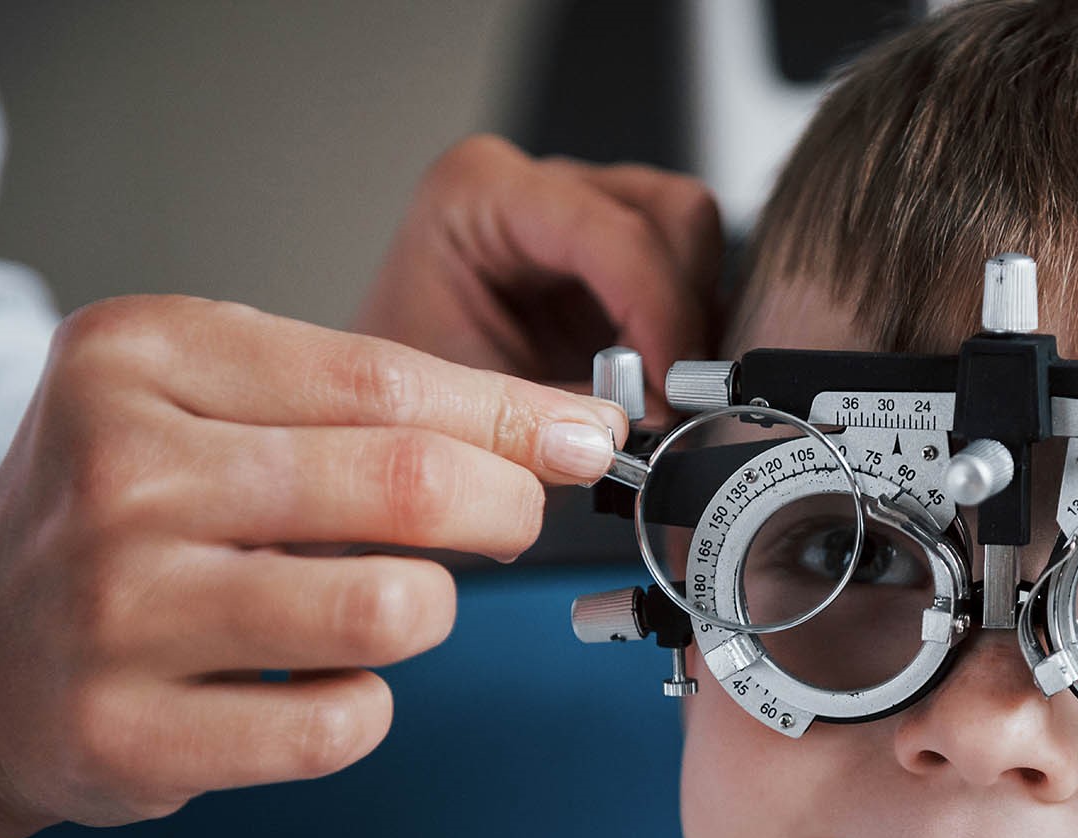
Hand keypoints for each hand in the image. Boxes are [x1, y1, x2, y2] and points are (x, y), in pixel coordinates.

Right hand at [0, 295, 629, 837]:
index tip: (582, 440)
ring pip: (391, 608)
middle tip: (510, 520)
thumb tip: (563, 427)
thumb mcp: (215, 404)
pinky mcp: (127, 731)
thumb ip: (374, 402)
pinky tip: (322, 680)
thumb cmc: (126, 514)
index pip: (385, 379)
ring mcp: (117, 607)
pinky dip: (365, 706)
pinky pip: (341, 725)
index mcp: (143, 359)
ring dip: (430, 610)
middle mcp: (120, 473)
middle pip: (407, 483)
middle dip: (505, 507)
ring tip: (391, 600)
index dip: (514, 418)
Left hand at [352, 134, 723, 400]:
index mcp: (481, 193)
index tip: (676, 387)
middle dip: (685, 310)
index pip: (613, 233)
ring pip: (693, 237)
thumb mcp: (470, 406)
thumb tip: (657, 412)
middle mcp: (538, 186)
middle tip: (673, 394)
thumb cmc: (401, 398)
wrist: (384, 410)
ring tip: (660, 392)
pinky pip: (687, 273)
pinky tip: (659, 379)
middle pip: (673, 214)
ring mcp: (582, 211)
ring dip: (692, 321)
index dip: (661, 312)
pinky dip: (688, 329)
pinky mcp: (613, 252)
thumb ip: (562, 406)